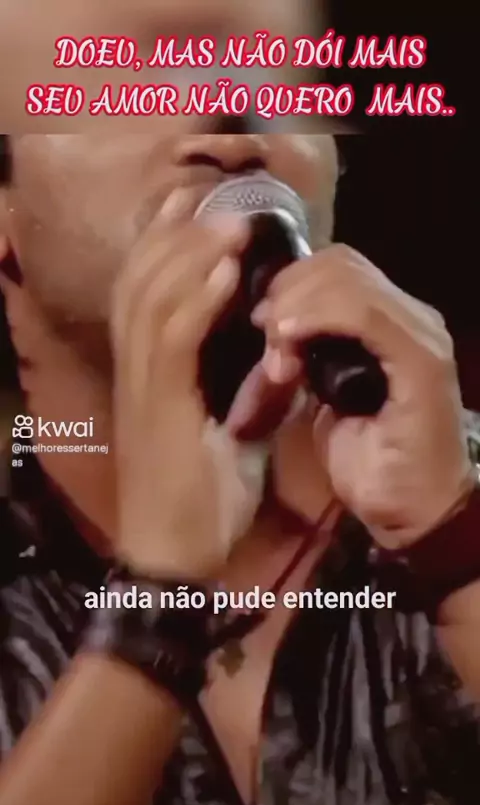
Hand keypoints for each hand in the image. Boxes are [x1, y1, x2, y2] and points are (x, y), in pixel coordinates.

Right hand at [111, 189, 267, 577]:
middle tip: (217, 202)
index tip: (194, 206)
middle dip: (179, 235)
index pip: (143, 292)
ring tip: (229, 222)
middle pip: (142, 281)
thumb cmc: (201, 496)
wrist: (173, 557)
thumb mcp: (231, 432)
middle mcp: (136, 371)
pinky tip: (226, 271)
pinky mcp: (159, 410)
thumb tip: (278, 353)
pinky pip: (174, 341)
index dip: (165, 245)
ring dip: (193, 254)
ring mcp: (144, 389)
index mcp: (149, 375)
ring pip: (153, 299)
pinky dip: (199, 300)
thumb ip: (246, 389)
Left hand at [253, 244, 471, 548]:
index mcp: (389, 319)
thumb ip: (305, 354)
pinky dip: (317, 317)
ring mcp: (420, 335)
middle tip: (260, 327)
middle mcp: (410, 316)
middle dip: (288, 288)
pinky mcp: (422, 362)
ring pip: (348, 280)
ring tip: (274, 343)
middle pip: (339, 262)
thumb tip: (267, 324)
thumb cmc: (367, 459)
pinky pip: (364, 315)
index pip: (336, 264)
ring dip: (295, 303)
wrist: (410, 511)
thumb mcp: (322, 395)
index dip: (289, 278)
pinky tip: (287, 340)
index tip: (256, 314)